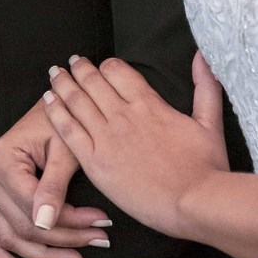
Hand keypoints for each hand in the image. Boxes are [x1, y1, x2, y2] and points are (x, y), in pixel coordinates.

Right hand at [0, 98, 112, 257]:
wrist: (52, 105)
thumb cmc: (61, 119)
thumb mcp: (64, 149)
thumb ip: (53, 186)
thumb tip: (45, 224)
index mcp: (0, 160)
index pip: (34, 206)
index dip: (70, 220)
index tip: (102, 224)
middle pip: (24, 225)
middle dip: (65, 237)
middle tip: (100, 239)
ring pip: (10, 235)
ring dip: (42, 253)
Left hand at [42, 52, 228, 235]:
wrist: (194, 201)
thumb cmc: (206, 167)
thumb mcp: (210, 122)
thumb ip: (205, 87)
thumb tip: (202, 56)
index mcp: (150, 104)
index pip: (118, 71)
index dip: (105, 65)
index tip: (99, 64)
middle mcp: (125, 116)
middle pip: (93, 82)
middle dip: (80, 69)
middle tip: (70, 62)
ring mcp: (107, 139)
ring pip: (77, 101)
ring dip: (63, 84)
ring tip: (54, 73)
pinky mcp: (96, 163)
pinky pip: (68, 132)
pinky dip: (56, 113)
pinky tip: (47, 101)